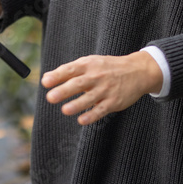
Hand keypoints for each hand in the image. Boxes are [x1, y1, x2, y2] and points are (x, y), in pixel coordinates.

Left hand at [40, 52, 162, 124]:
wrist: (137, 71)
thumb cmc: (107, 67)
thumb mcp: (89, 63)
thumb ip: (68, 70)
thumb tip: (46, 78)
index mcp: (88, 65)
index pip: (70, 70)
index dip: (57, 76)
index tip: (45, 82)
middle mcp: (96, 77)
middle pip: (78, 84)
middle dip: (64, 91)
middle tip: (50, 97)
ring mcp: (106, 89)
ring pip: (89, 98)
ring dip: (77, 105)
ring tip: (64, 110)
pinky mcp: (114, 101)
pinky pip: (101, 109)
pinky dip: (92, 115)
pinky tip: (82, 120)